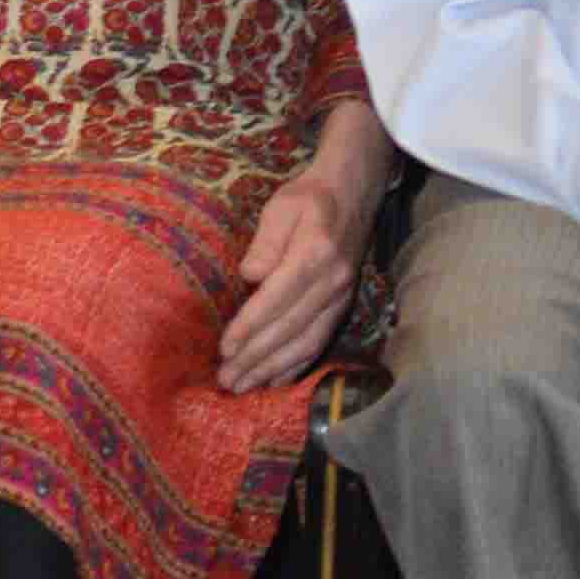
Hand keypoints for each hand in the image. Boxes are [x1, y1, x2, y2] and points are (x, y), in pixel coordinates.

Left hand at [213, 164, 373, 392]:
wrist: (354, 191)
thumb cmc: (309, 198)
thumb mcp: (282, 206)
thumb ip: (267, 240)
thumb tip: (250, 275)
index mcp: (315, 254)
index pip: (278, 299)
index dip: (250, 327)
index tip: (225, 349)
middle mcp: (332, 281)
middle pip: (290, 328)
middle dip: (256, 358)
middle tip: (226, 379)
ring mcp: (342, 296)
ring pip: (307, 342)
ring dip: (274, 368)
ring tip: (244, 386)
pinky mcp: (344, 304)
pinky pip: (321, 341)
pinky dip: (298, 365)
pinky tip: (276, 380)